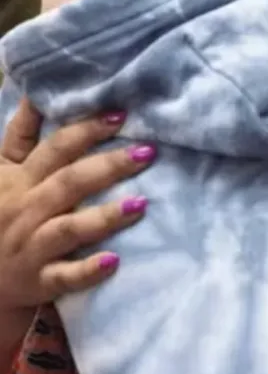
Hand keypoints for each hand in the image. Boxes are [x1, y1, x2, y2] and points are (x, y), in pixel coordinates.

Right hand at [0, 98, 155, 348]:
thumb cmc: (0, 211)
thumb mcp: (2, 170)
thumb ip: (21, 133)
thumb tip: (36, 92)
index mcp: (20, 179)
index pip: (55, 148)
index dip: (87, 130)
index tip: (122, 115)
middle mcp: (25, 210)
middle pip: (69, 183)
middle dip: (109, 166)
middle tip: (148, 152)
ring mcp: (31, 247)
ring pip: (69, 229)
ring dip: (104, 216)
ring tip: (141, 203)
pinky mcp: (37, 282)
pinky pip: (63, 277)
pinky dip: (87, 270)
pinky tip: (114, 261)